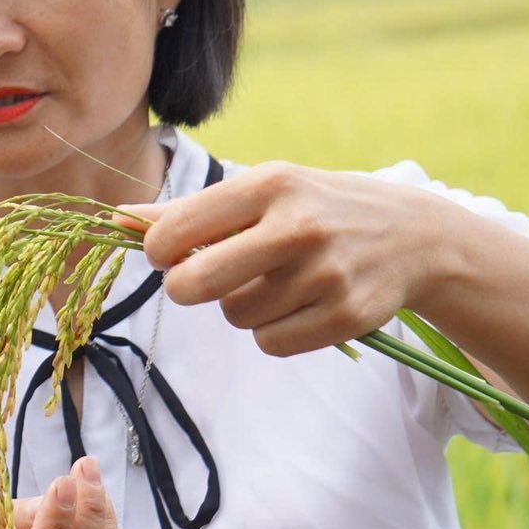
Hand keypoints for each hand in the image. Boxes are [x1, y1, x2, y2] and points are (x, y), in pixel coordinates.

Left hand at [125, 162, 457, 357]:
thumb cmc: (312, 208)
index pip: (176, 230)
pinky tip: (298, 305)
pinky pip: (270, 343)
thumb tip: (117, 220)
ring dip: (240, 308)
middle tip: (201, 281)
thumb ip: (189, 210)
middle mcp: (299, 227)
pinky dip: (273, 332)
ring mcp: (326, 274)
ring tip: (272, 282)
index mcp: (269, 185)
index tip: (166, 254)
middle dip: (185, 289)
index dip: (157, 251)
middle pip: (196, 285)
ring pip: (234, 317)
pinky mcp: (346, 316)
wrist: (411, 235)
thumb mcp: (259, 191)